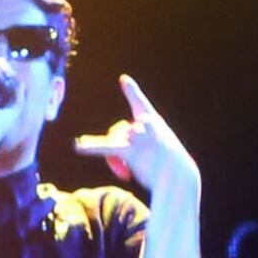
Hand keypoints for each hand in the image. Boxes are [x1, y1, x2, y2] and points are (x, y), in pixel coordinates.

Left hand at [74, 74, 199, 208]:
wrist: (178, 177)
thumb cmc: (170, 166)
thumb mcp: (156, 151)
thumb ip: (136, 146)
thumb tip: (121, 152)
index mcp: (155, 122)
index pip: (140, 103)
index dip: (132, 92)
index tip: (123, 80)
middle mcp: (145, 125)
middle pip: (119, 132)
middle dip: (118, 148)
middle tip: (127, 171)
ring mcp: (137, 136)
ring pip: (113, 143)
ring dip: (116, 162)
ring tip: (127, 175)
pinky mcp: (129, 151)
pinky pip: (106, 148)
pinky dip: (90, 148)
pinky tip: (78, 147)